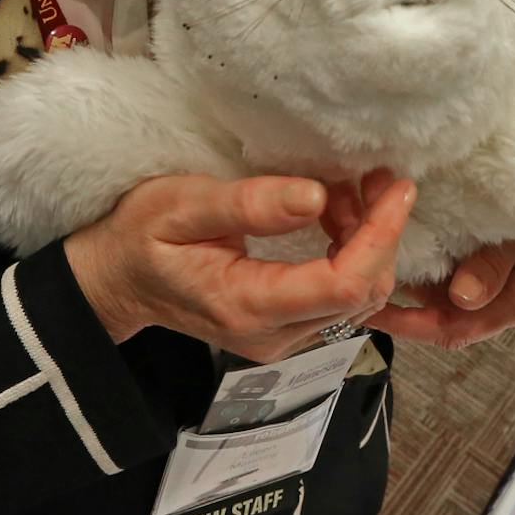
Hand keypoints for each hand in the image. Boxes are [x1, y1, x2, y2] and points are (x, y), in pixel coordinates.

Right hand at [64, 172, 413, 361]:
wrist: (117, 281)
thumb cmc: (141, 236)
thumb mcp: (182, 206)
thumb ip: (249, 205)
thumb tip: (315, 196)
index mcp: (248, 306)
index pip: (343, 285)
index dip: (382, 236)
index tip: (397, 188)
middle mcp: (273, 335)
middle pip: (362, 295)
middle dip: (382, 233)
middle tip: (373, 177)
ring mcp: (281, 338)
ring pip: (358, 299)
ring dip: (368, 241)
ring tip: (348, 188)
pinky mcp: (286, 327)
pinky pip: (339, 297)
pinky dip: (351, 253)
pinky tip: (332, 214)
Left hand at [374, 242, 514, 348]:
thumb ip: (495, 263)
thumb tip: (461, 297)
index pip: (458, 329)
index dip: (409, 324)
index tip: (370, 310)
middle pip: (456, 317)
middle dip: (413, 299)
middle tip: (371, 271)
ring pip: (462, 301)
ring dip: (426, 283)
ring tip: (387, 256)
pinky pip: (474, 285)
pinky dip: (446, 271)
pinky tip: (422, 249)